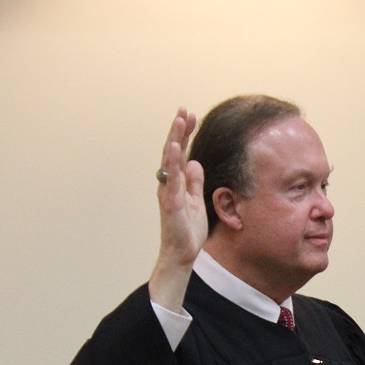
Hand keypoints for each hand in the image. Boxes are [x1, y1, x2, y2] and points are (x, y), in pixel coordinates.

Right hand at [157, 107, 206, 265]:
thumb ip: (194, 182)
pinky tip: (175, 148)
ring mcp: (168, 192)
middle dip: (178, 130)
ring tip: (179, 120)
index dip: (185, 134)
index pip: (180, 153)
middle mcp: (169, 184)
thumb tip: (195, 163)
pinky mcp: (171, 203)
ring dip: (174, 140)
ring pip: (170, 161)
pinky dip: (173, 163)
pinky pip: (172, 180)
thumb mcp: (196, 201)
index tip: (191, 116)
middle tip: (184, 110)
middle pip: (172, 152)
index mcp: (176, 183)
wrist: (182, 254)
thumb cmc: (187, 230)